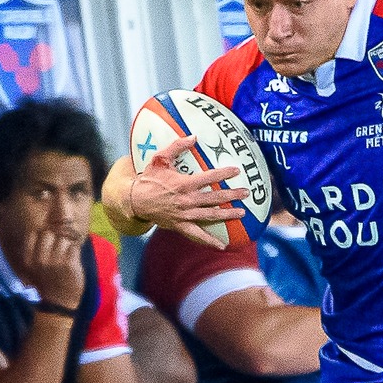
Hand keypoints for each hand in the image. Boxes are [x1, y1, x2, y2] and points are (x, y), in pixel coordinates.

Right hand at [21, 230, 85, 310]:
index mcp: (28, 258)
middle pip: (49, 233)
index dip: (43, 236)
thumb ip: (37, 248)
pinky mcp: (69, 264)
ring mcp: (54, 261)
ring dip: (67, 245)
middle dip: (56, 238)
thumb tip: (49, 225)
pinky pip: (74, 247)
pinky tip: (73, 260)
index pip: (34, 234)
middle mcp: (39, 259)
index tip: (48, 245)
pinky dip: (75, 251)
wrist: (59, 302)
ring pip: (63, 238)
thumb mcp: (35, 266)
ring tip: (66, 257)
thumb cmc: (48, 281)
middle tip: (60, 250)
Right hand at [125, 136, 245, 249]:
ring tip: (242, 213)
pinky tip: (222, 246)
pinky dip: (209, 241)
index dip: (224, 173)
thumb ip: (176, 146)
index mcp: (183, 184)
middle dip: (232, 195)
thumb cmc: (149, 178)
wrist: (135, 200)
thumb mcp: (159, 159)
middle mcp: (186, 200)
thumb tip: (194, 136)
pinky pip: (197, 234)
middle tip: (247, 193)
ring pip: (211, 215)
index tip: (237, 170)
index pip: (209, 178)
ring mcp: (185, 214)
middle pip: (214, 198)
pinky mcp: (180, 225)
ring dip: (228, 215)